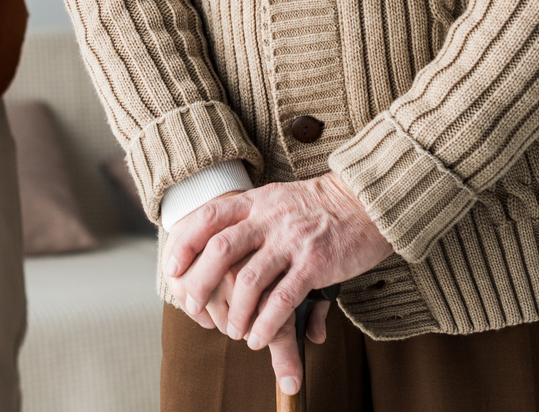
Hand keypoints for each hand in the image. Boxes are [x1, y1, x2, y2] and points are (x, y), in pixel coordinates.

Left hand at [166, 190, 331, 395]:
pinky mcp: (314, 264)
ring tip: (233, 331)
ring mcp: (291, 241)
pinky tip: (258, 338)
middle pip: (220, 250)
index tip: (172, 268)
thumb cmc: (320, 206)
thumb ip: (254, 222)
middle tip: (193, 306)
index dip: (185, 243)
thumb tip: (230, 252)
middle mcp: (269, 218)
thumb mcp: (280, 200)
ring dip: (235, 312)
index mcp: (257, 201)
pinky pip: (282, 299)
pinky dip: (265, 323)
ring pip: (248, 280)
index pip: (209, 217)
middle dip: (200, 283)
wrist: (366, 202)